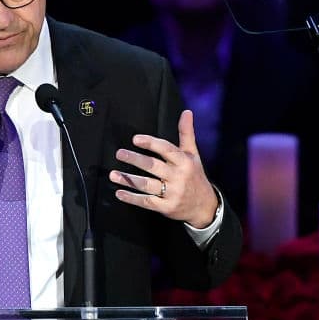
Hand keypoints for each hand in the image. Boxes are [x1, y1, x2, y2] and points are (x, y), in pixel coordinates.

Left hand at [109, 109, 218, 227]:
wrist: (204, 206)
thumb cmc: (195, 176)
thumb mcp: (193, 154)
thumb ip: (187, 133)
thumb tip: (187, 112)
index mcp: (184, 162)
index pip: (166, 150)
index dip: (151, 143)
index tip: (135, 139)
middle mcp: (178, 177)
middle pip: (153, 166)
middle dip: (135, 159)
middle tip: (119, 153)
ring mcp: (172, 193)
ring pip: (147, 185)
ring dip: (128, 179)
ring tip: (113, 174)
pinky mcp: (166, 207)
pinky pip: (146, 202)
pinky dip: (132, 198)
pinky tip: (119, 193)